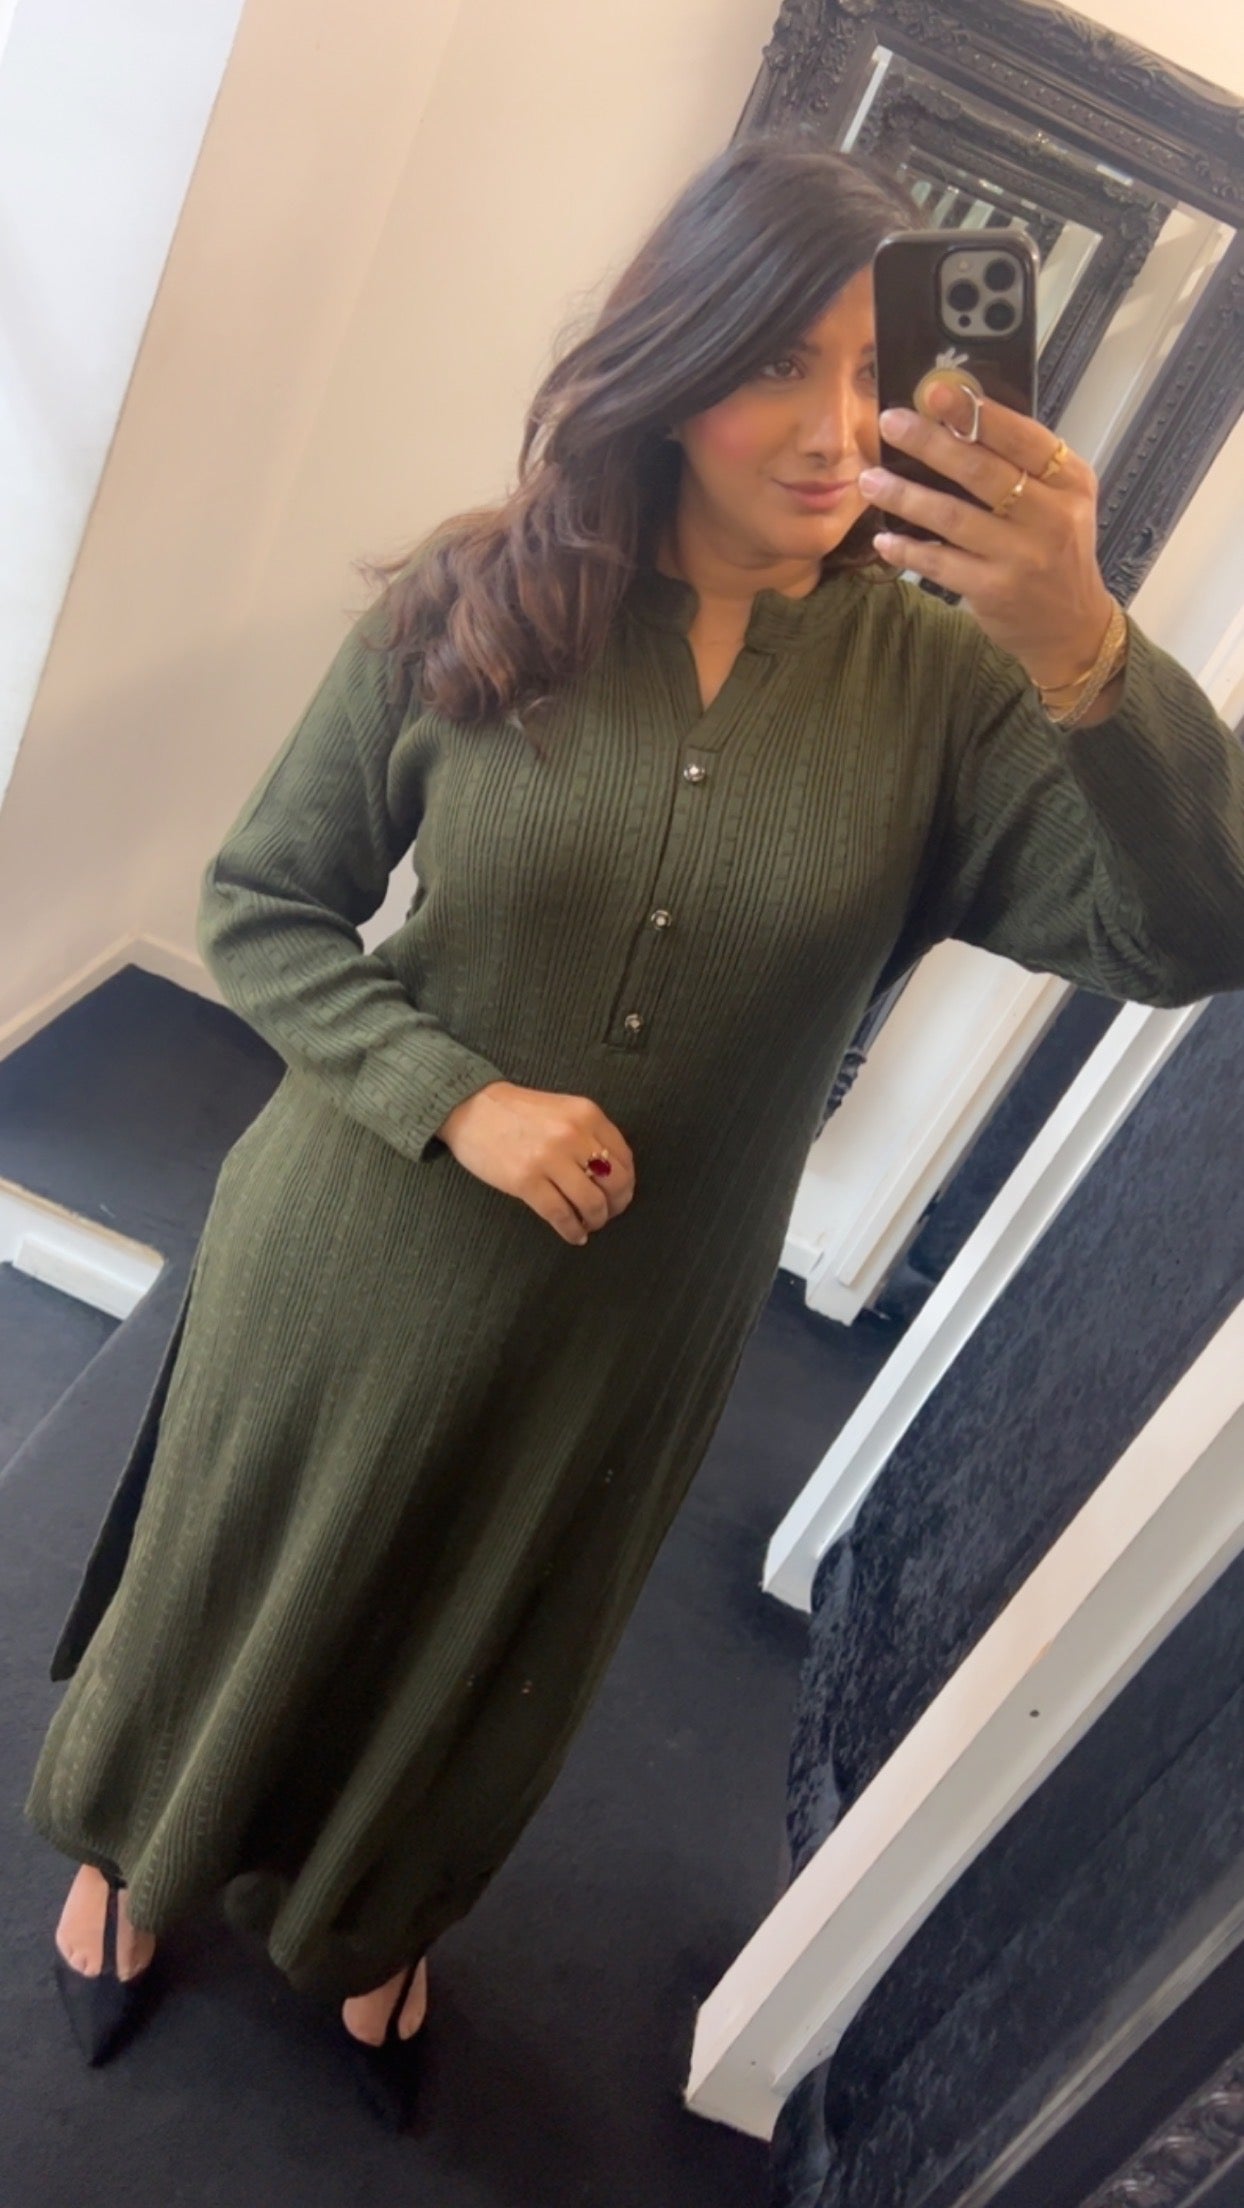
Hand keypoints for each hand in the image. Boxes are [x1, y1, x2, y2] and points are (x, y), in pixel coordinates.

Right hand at [437, 1081, 635, 1246]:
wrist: (470, 1108)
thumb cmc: (517, 1112)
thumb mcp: (562, 1110)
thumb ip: (589, 1134)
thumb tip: (613, 1175)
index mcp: (587, 1114)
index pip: (624, 1157)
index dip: (627, 1183)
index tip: (620, 1194)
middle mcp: (573, 1135)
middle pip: (615, 1183)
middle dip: (617, 1205)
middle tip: (608, 1213)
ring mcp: (549, 1158)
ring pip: (591, 1203)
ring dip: (596, 1220)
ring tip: (590, 1224)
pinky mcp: (526, 1181)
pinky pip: (561, 1215)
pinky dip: (573, 1231)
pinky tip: (574, 1235)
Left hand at [858, 384, 1114, 691]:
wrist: (1070, 625)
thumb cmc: (1056, 550)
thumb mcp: (1060, 501)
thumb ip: (1023, 466)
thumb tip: (957, 419)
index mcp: (1069, 481)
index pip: (1022, 437)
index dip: (977, 413)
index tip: (936, 391)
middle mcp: (1051, 516)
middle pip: (982, 471)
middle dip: (930, 443)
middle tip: (890, 423)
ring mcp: (1022, 556)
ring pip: (953, 516)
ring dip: (905, 496)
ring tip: (870, 480)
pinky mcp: (995, 590)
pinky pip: (940, 562)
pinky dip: (908, 549)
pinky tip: (883, 538)